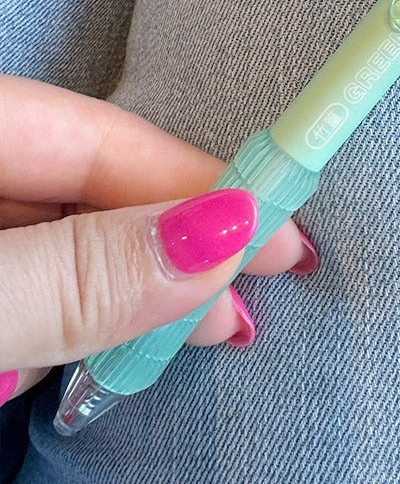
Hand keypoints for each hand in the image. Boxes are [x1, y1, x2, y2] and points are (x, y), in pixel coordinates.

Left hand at [0, 74, 317, 404]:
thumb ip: (78, 273)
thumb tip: (223, 235)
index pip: (103, 137)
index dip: (197, 180)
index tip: (278, 228)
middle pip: (94, 192)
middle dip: (172, 249)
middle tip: (242, 301)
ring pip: (69, 244)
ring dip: (126, 296)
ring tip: (197, 331)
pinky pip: (36, 281)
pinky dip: (73, 316)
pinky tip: (102, 346)